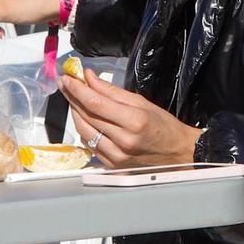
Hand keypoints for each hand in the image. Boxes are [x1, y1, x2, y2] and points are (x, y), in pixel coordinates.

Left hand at [59, 71, 201, 167]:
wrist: (177, 153)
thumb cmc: (163, 125)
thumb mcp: (141, 102)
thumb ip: (112, 91)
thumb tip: (89, 78)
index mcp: (134, 121)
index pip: (96, 103)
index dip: (77, 89)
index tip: (67, 78)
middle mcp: (123, 140)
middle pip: (87, 116)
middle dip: (73, 98)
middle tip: (66, 84)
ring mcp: (116, 156)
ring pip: (84, 131)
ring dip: (75, 113)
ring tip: (73, 99)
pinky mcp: (112, 165)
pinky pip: (90, 144)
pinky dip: (84, 129)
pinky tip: (84, 118)